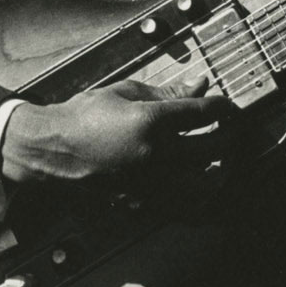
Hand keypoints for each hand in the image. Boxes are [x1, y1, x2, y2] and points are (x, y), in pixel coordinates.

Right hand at [0, 73, 227, 187]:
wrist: (54, 149)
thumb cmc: (84, 116)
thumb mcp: (126, 92)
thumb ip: (168, 91)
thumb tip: (199, 85)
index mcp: (151, 122)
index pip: (205, 113)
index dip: (223, 107)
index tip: (226, 105)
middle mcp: (156, 155)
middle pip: (216, 147)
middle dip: (231, 134)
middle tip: (231, 127)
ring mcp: (152, 180)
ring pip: (207, 182)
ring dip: (221, 167)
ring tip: (221, 156)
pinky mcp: (145, 198)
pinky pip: (186, 201)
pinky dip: (200, 190)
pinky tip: (201, 178)